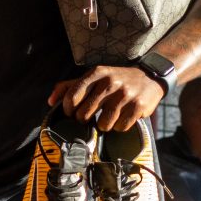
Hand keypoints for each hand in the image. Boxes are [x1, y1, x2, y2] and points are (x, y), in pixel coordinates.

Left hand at [47, 63, 165, 131]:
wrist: (150, 77)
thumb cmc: (116, 79)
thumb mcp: (94, 76)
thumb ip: (70, 86)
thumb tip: (50, 101)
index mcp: (96, 73)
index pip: (72, 96)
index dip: (68, 109)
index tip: (72, 112)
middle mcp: (110, 82)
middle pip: (84, 114)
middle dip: (85, 119)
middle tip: (91, 116)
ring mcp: (124, 95)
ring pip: (103, 124)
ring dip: (104, 125)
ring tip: (108, 117)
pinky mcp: (137, 106)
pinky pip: (120, 127)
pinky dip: (119, 127)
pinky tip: (122, 117)